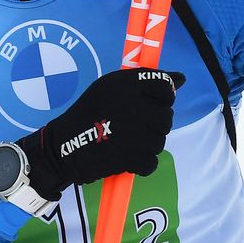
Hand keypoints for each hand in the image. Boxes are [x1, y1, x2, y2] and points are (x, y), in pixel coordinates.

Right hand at [15, 69, 183, 199]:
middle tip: (132, 126)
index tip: (151, 104)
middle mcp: (131, 104)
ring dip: (146, 145)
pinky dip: (140, 164)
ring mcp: (133, 132)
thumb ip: (144, 81)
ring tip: (124, 141)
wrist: (62, 146)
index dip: (162, 97)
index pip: (165, 86)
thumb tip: (182, 78)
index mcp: (124, 83)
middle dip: (153, 124)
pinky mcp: (131, 157)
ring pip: (160, 141)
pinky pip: (152, 162)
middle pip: (166, 116)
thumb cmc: (88, 114)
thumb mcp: (109, 88)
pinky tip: (124, 156)